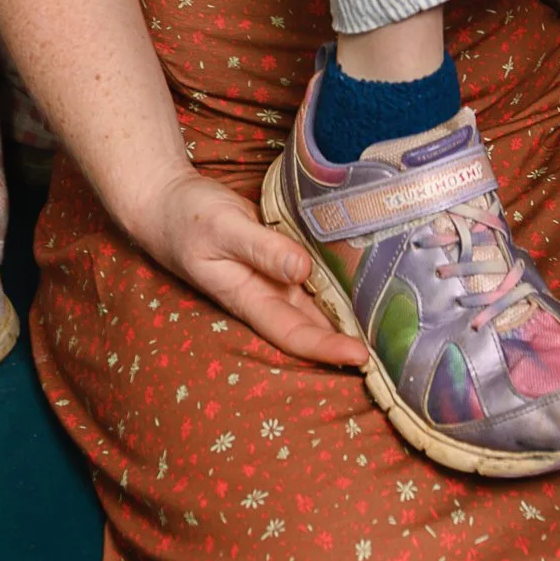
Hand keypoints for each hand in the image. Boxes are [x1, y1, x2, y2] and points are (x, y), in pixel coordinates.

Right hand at [134, 166, 367, 367]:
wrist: (166, 204)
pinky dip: (335, 282)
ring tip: (389, 321)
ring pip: (315, 303)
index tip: (361, 357)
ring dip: (346, 315)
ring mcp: (272, 276)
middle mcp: (265, 293)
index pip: (294, 334)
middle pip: (311, 327)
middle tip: (393, 348)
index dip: (327, 348)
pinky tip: (362, 280)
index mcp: (248, 297)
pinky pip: (311, 276)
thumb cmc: (189, 218)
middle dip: (347, 341)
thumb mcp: (224, 229)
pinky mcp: (278, 256)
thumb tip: (303, 270)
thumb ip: (262, 249)